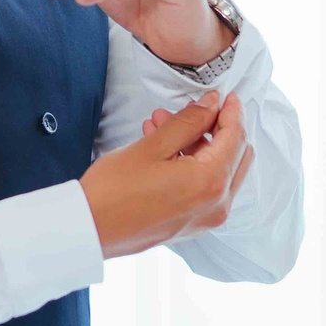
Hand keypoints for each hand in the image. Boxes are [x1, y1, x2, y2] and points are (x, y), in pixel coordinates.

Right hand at [79, 89, 255, 258]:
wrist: (90, 230)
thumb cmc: (113, 193)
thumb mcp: (153, 146)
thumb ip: (189, 122)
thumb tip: (211, 105)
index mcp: (210, 183)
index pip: (235, 137)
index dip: (231, 111)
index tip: (223, 96)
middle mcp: (216, 204)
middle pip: (235, 155)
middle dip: (216, 127)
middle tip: (195, 109)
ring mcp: (206, 218)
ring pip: (220, 170)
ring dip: (200, 144)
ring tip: (165, 125)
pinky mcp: (192, 224)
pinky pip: (206, 187)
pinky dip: (194, 165)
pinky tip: (166, 149)